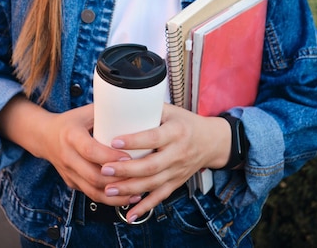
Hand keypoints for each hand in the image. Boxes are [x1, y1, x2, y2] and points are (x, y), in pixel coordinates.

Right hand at [0, 96, 134, 204]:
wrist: (45, 137)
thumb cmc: (71, 122)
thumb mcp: (85, 112)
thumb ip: (106, 111)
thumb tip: (133, 106)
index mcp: (71, 136)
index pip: (90, 150)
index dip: (110, 156)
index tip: (129, 157)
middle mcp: (67, 157)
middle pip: (93, 176)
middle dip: (118, 180)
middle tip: (139, 177)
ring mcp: (68, 173)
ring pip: (93, 191)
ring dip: (116, 195)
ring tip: (137, 193)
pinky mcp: (72, 183)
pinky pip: (91, 195)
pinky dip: (109, 198)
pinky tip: (126, 196)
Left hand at [99, 103, 230, 221]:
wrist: (211, 141)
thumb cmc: (186, 122)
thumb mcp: (171, 111)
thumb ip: (149, 108)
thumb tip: (121, 101)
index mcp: (176, 131)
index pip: (154, 137)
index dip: (134, 141)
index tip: (114, 141)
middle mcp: (178, 153)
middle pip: (151, 165)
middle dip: (126, 170)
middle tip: (105, 169)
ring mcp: (178, 171)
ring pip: (153, 184)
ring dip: (130, 190)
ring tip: (109, 190)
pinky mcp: (177, 183)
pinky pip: (160, 197)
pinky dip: (145, 207)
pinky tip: (129, 215)